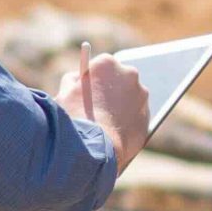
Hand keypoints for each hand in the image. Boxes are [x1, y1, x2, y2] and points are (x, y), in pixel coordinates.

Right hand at [59, 48, 149, 170]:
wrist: (92, 147)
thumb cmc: (74, 118)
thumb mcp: (64, 94)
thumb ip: (72, 81)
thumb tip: (79, 78)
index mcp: (107, 63)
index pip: (100, 66)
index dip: (92, 79)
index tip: (88, 88)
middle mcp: (129, 74)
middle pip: (118, 80)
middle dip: (109, 90)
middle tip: (96, 106)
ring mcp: (141, 96)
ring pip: (129, 98)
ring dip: (120, 106)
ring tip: (103, 123)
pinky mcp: (147, 116)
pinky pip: (136, 117)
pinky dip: (127, 122)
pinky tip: (113, 133)